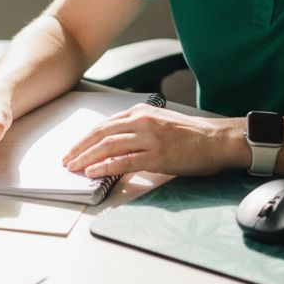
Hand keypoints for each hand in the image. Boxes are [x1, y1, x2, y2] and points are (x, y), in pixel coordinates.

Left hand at [61, 104, 238, 177]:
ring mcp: (149, 138)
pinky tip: (93, 171)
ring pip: (108, 146)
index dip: (86, 138)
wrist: (217, 140)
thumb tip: (117, 146)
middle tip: (66, 160)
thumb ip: (138, 130)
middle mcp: (142, 121)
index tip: (74, 149)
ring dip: (87, 157)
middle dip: (80, 147)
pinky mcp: (157, 155)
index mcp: (141, 112)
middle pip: (101, 133)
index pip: (105, 124)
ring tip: (74, 167)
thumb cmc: (191, 135)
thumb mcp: (160, 123)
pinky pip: (124, 161)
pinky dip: (105, 166)